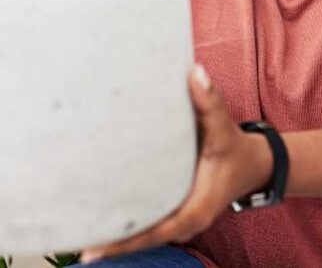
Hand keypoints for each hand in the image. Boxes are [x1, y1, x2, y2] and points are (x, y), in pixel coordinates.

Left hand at [78, 64, 271, 263]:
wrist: (251, 166)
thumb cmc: (234, 148)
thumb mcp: (223, 126)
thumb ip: (208, 101)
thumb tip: (194, 72)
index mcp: (195, 210)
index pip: (154, 233)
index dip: (124, 242)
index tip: (94, 249)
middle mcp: (183, 222)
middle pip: (140, 240)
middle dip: (108, 243)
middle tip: (70, 241)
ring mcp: (177, 220)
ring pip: (141, 235)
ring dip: (112, 236)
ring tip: (74, 235)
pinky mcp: (172, 213)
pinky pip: (144, 224)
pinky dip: (124, 225)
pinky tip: (96, 221)